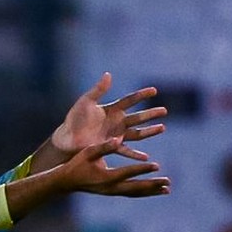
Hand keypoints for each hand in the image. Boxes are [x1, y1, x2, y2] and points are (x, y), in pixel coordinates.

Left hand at [50, 72, 166, 157]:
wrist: (67, 138)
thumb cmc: (74, 119)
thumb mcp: (86, 102)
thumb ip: (98, 90)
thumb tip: (108, 74)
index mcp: (112, 109)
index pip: (130, 100)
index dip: (142, 95)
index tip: (154, 91)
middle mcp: (116, 122)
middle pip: (138, 117)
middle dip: (151, 114)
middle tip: (164, 110)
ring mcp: (116, 134)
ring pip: (137, 133)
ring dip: (149, 131)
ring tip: (162, 128)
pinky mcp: (112, 146)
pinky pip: (126, 151)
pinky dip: (135, 154)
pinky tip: (146, 158)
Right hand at [59, 138, 170, 197]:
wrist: (66, 181)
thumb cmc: (76, 164)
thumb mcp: (88, 152)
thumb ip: (104, 147)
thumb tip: (117, 139)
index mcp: (105, 176)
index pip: (127, 173)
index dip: (142, 169)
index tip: (157, 166)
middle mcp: (111, 187)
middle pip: (135, 188)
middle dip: (152, 185)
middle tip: (167, 182)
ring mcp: (112, 192)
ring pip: (135, 193)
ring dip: (151, 191)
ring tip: (166, 190)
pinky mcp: (112, 192)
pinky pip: (131, 193)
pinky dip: (143, 192)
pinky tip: (153, 190)